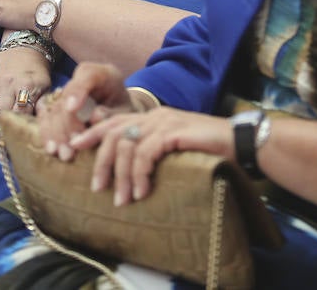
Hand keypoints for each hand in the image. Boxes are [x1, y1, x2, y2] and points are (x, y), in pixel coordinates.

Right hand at [0, 46, 51, 134]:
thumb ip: (43, 103)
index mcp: (26, 86)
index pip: (21, 110)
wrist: (23, 49)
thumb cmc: (36, 72)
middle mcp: (8, 85)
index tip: (16, 143)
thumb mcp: (45, 84)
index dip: (17, 127)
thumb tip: (43, 123)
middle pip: (0, 111)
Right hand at [37, 62, 134, 161]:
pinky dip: (48, 133)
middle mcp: (80, 79)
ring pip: (55, 109)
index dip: (78, 91)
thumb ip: (112, 113)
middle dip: (68, 124)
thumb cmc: (124, 111)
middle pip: (67, 97)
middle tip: (73, 146)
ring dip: (58, 134)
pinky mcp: (57, 105)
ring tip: (64, 154)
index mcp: (102, 74)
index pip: (87, 75)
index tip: (73, 109)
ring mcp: (66, 92)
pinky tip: (51, 149)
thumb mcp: (125, 113)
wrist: (118, 112)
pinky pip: (47, 117)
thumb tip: (94, 116)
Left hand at [72, 108, 232, 206]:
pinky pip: (146, 153)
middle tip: (96, 187)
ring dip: (121, 175)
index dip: (93, 133)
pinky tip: (140, 192)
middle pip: (114, 133)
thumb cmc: (210, 150)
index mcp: (153, 117)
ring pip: (127, 145)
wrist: (240, 143)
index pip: (115, 121)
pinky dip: (139, 174)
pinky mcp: (173, 132)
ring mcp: (164, 122)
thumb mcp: (175, 149)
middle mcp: (155, 116)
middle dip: (101, 161)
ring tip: (121, 199)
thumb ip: (154, 150)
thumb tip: (130, 164)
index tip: (75, 148)